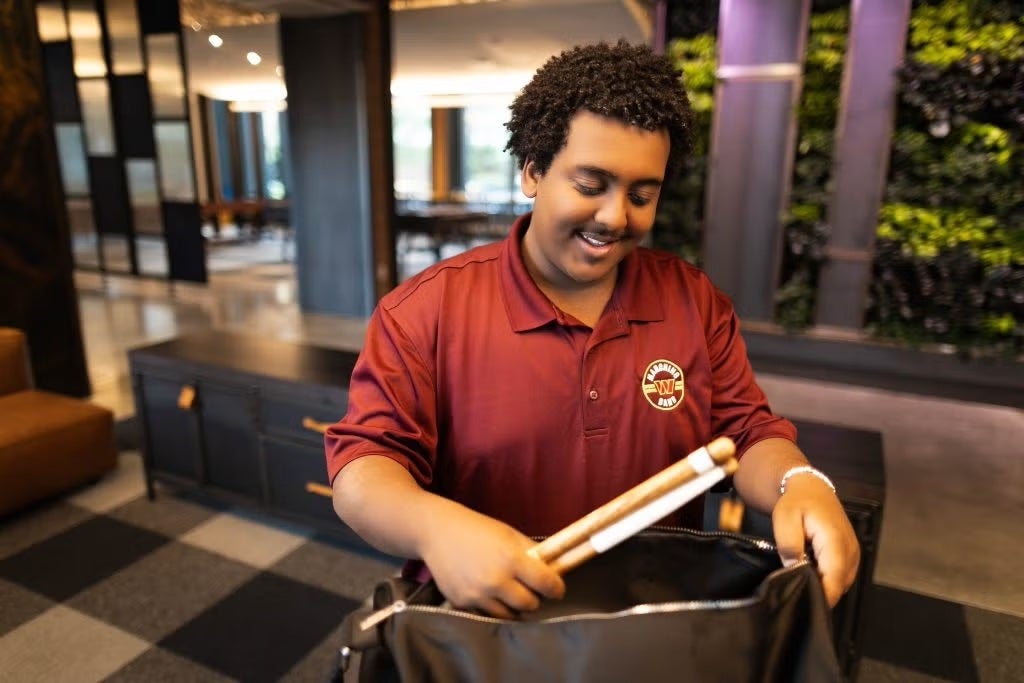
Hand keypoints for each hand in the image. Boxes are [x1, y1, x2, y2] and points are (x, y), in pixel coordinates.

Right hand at [418, 505, 564, 617]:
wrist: (438, 533)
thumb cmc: (478, 530)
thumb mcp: (509, 535)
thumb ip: (532, 553)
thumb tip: (554, 570)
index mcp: (512, 559)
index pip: (547, 584)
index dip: (556, 588)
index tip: (556, 589)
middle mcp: (496, 580)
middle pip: (530, 605)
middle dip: (534, 598)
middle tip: (530, 590)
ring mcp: (478, 595)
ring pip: (509, 616)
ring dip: (513, 607)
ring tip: (509, 592)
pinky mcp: (463, 604)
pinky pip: (487, 615)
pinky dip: (492, 608)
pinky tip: (488, 593)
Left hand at [771, 476, 859, 606]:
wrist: (812, 490)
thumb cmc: (797, 503)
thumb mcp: (785, 518)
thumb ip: (789, 544)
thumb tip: (794, 568)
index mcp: (835, 541)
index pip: (834, 580)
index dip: (820, 596)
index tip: (802, 603)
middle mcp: (850, 550)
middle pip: (838, 586)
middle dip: (818, 594)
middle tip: (795, 593)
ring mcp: (854, 555)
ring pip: (840, 584)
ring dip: (823, 587)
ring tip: (802, 580)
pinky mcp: (851, 557)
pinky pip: (841, 578)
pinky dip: (827, 580)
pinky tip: (811, 573)